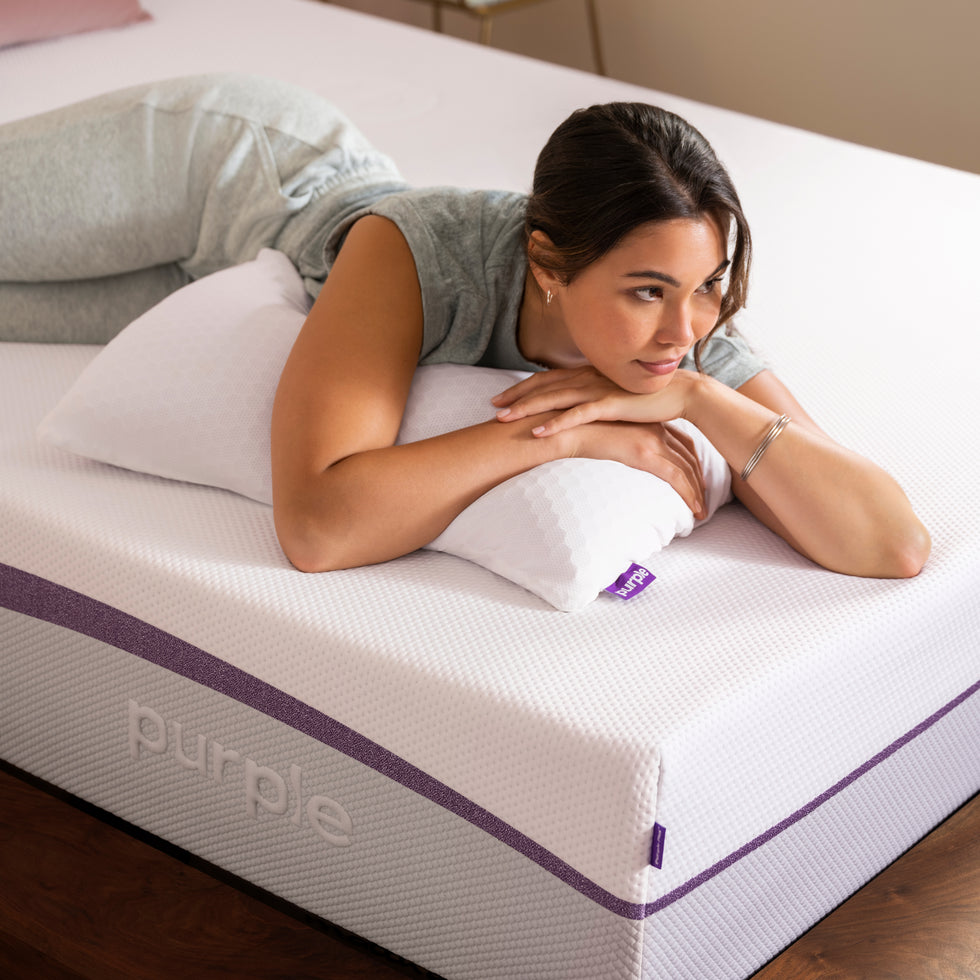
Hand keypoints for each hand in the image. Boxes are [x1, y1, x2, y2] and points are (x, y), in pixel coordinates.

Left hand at [492, 365, 695, 436]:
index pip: (549, 378)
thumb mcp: (617, 394)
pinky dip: (556, 424)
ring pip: (554, 398)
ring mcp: (599, 389)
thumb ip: (597, 398)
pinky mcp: (611, 404)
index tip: (502, 395)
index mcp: (589, 374)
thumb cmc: (650, 397)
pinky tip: (538, 433)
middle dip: (515, 396)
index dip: (523, 386)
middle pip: (543, 385)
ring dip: (527, 409)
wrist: (682, 393)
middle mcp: (589, 377)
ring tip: (504, 420)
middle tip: (491, 406)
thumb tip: (581, 408)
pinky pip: (578, 415)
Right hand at [568, 419, 707, 518]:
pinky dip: (689, 494)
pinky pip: (676, 477)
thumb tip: (623, 456)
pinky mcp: (644, 453)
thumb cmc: (579, 431)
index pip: (682, 442)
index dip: (693, 461)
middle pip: (689, 456)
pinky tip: (693, 509)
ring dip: (698, 492)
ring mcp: (652, 440)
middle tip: (704, 498)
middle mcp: (656, 427)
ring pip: (687, 468)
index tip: (697, 478)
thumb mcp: (608, 431)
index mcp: (649, 420)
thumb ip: (622, 440)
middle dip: (699, 478)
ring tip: (701, 512)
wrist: (566, 427)